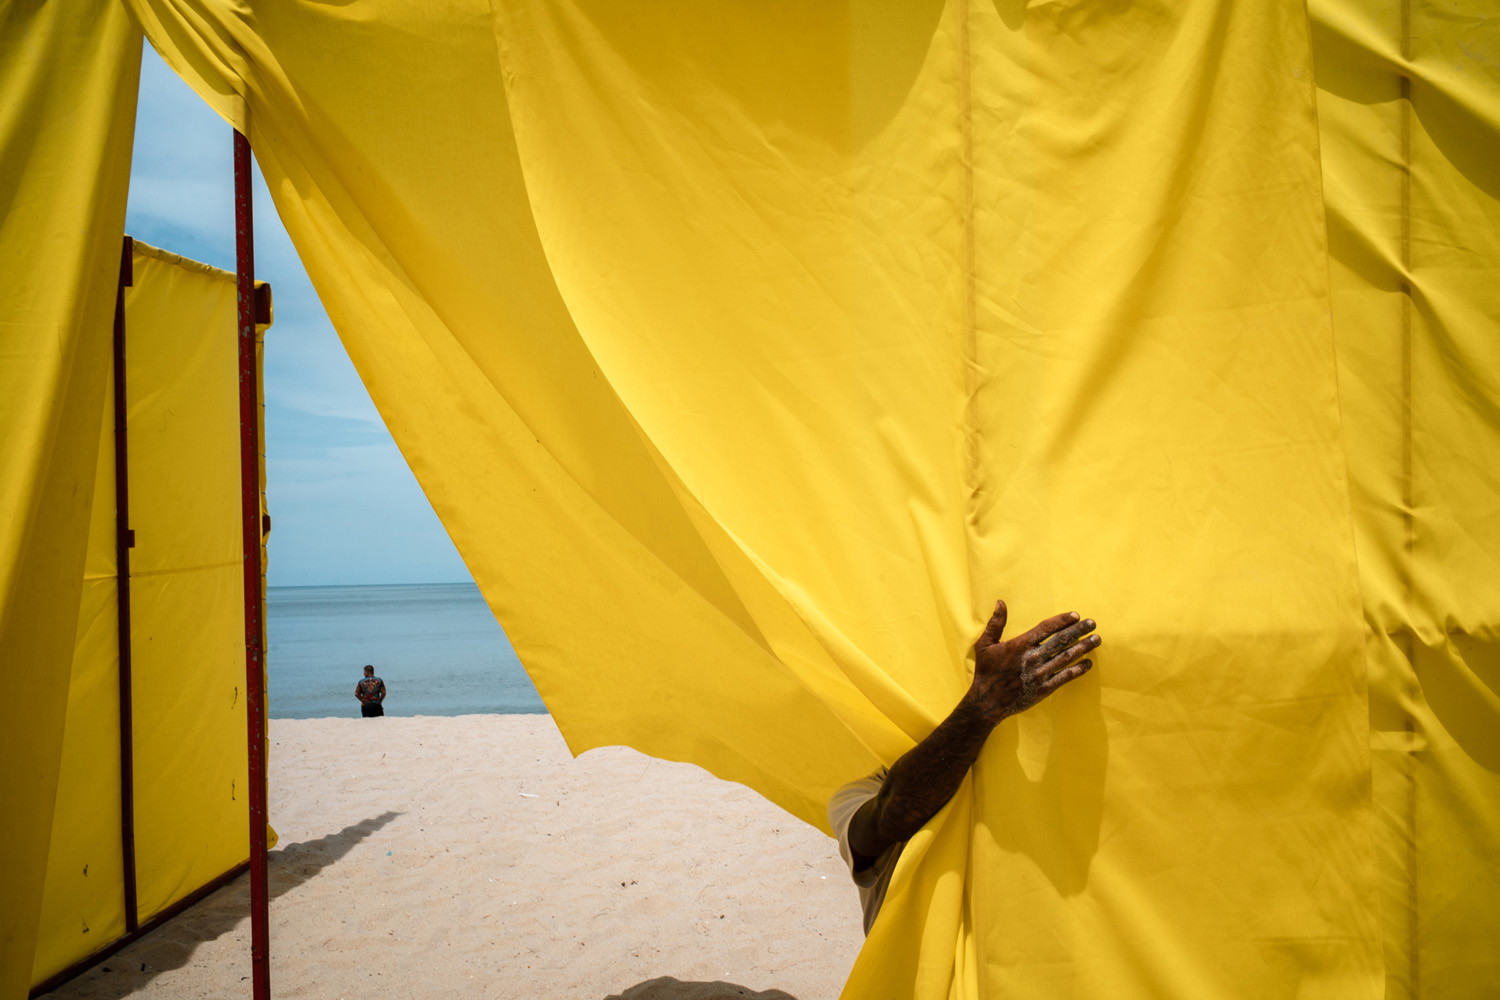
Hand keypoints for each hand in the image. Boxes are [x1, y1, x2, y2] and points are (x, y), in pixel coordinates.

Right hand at [965, 600, 1098, 725]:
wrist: (986, 702)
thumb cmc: (986, 672)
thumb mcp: (984, 644)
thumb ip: (995, 623)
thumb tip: (1000, 602)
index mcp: (1020, 645)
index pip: (1046, 628)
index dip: (1063, 620)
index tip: (1076, 615)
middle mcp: (1032, 658)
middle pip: (1061, 640)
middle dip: (1079, 631)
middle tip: (1093, 623)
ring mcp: (1040, 674)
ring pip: (1066, 658)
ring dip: (1083, 648)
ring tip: (1097, 640)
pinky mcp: (1044, 689)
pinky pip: (1065, 677)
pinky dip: (1078, 670)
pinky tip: (1088, 663)